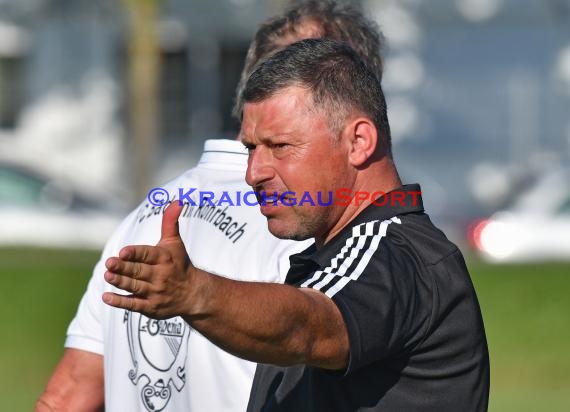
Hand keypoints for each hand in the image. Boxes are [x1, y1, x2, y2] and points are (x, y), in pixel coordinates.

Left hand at [102, 202, 197, 318]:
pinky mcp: (150, 307)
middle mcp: (160, 276)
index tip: (123, 252)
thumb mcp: (175, 242)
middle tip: (109, 263)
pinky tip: (107, 297)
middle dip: (124, 268)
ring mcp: (155, 292)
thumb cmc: (179, 263)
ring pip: (135, 287)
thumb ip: (170, 221)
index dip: (135, 253)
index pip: (148, 255)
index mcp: (164, 258)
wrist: (193, 293)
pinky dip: (120, 302)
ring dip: (120, 282)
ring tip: (107, 275)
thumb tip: (177, 200)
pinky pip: (134, 305)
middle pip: (138, 271)